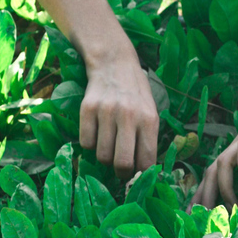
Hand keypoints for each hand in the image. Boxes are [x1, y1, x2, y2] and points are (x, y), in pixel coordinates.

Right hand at [80, 51, 158, 178]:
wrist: (114, 62)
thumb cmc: (136, 94)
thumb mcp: (151, 112)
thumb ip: (148, 139)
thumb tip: (144, 171)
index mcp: (149, 120)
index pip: (146, 160)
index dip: (142, 174)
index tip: (138, 175)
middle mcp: (128, 116)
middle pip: (122, 162)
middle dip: (122, 173)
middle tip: (121, 170)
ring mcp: (106, 112)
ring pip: (102, 155)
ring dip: (105, 159)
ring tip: (110, 150)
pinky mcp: (87, 109)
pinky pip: (86, 143)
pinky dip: (91, 145)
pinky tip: (97, 135)